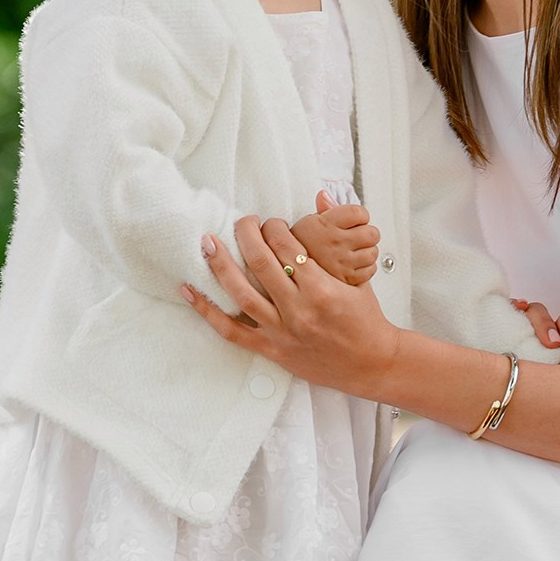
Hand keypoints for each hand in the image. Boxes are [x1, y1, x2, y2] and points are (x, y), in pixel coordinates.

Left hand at [185, 215, 401, 400]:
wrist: (371, 364)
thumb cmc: (366, 319)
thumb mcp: (358, 277)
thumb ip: (335, 237)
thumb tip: (321, 196)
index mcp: (322, 288)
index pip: (288, 246)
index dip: (274, 227)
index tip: (270, 222)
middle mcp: (298, 309)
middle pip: (261, 262)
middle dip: (247, 234)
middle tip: (241, 221)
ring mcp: (282, 331)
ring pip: (241, 293)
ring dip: (221, 264)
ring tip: (208, 243)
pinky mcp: (271, 350)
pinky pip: (231, 331)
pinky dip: (207, 311)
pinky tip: (188, 291)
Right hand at [299, 194, 382, 288]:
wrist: (292, 273)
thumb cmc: (302, 247)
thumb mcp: (308, 223)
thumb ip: (323, 209)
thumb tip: (325, 195)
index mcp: (326, 224)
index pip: (360, 212)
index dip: (361, 215)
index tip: (356, 219)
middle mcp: (336, 242)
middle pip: (372, 233)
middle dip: (367, 233)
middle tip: (358, 236)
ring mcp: (342, 261)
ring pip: (373, 252)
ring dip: (367, 251)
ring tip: (355, 250)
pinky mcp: (347, 278)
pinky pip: (370, 270)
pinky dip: (366, 267)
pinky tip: (354, 263)